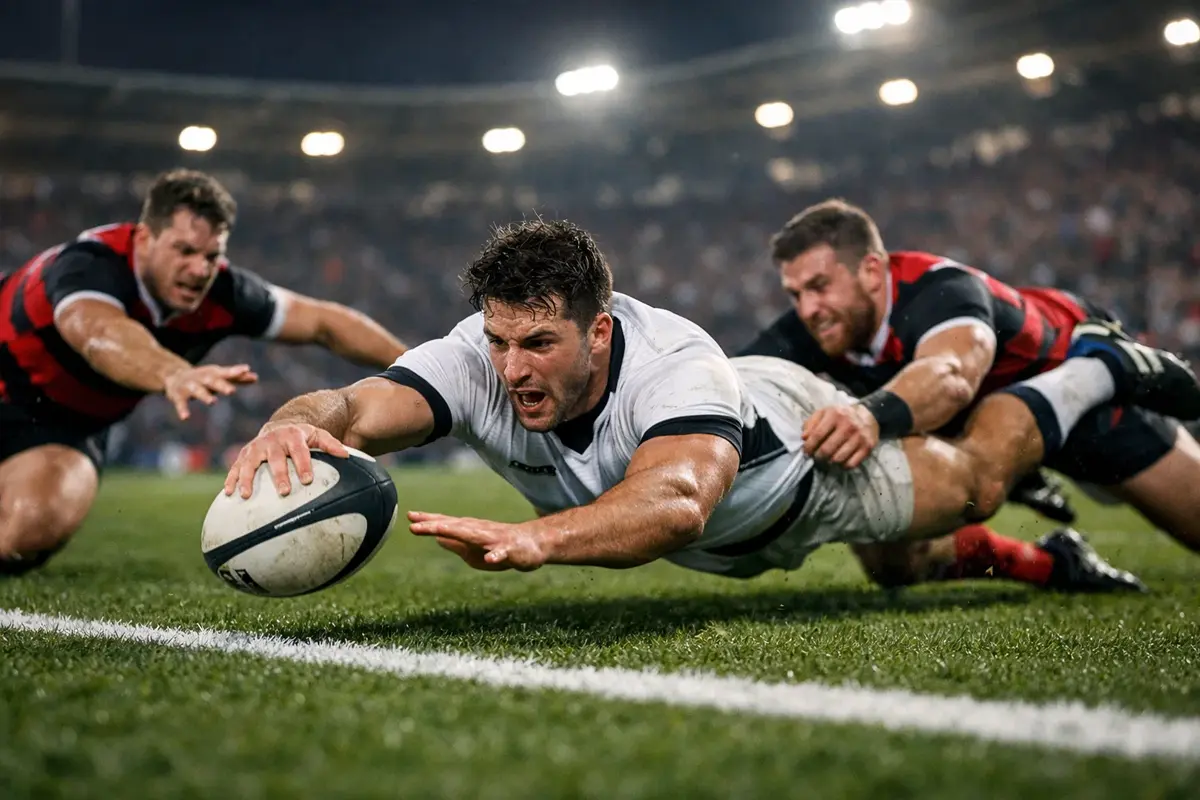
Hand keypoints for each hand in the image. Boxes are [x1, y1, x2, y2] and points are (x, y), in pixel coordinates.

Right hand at [164, 364, 257, 420]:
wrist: (174, 375)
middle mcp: (202, 378)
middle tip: (232, 391)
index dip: (236, 371)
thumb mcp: (218, 376)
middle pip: (213, 381)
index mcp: (213, 374)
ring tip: (213, 402)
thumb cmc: (204, 378)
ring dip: (205, 396)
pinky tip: (185, 418)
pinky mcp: (178, 395)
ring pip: (197, 391)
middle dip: (222, 385)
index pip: (227, 372)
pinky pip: (180, 403)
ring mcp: (189, 386)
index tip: (247, 369)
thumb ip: (237, 378)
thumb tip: (256, 378)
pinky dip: (182, 409)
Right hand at [223, 421, 348, 498]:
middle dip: (279, 474)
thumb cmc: (302, 437)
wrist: (279, 428)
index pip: (299, 450)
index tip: (307, 480)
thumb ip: (330, 444)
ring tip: (246, 495)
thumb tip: (346, 455)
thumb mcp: (317, 435)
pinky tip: (229, 494)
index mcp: (292, 435)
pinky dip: (231, 479)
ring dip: (247, 478)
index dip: (303, 464)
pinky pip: (235, 468)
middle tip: (284, 491)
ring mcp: (255, 447)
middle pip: (275, 458)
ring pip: (249, 462)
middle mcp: (272, 440)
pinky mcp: (243, 455)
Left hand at [408, 512, 547, 571]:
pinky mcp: (510, 550)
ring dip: (456, 533)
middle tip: (413, 524)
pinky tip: (489, 557)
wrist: (533, 544)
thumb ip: (457, 544)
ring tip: (438, 533)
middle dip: (435, 525)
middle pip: (454, 527)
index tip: (410, 518)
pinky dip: (496, 554)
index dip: (428, 522)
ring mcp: (495, 539)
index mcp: (470, 531)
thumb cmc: (501, 546)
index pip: (447, 525)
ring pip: (474, 535)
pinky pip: (502, 553)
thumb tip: (437, 539)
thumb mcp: (474, 549)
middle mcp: (480, 531)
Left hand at [802, 404, 879, 468]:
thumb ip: (811, 423)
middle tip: (816, 457)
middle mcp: (848, 425)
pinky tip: (840, 461)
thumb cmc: (841, 415)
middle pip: (827, 449)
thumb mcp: (824, 413)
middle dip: (818, 456)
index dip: (809, 446)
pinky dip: (843, 466)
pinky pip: (851, 464)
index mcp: (835, 415)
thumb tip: (804, 438)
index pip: (817, 435)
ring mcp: (859, 437)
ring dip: (829, 462)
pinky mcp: (868, 447)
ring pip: (838, 459)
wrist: (868, 415)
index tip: (806, 451)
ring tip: (827, 459)